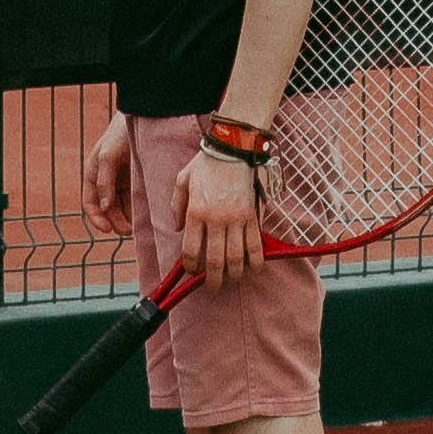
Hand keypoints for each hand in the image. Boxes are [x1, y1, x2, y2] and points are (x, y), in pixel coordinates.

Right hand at [83, 111, 133, 231]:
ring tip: (136, 227)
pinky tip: (143, 216)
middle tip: (128, 231)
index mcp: (93, 175)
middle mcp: (105, 180)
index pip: (90, 203)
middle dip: (115, 222)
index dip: (96, 219)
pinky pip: (132, 200)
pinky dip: (135, 209)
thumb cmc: (120, 134)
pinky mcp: (134, 180)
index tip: (108, 230)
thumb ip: (104, 181)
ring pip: (120, 207)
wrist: (141, 118)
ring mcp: (120, 181)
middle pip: (106, 209)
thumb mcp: (109, 156)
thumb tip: (104, 206)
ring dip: (125, 219)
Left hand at [178, 142, 262, 290]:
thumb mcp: (182, 180)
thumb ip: (176, 206)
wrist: (233, 147)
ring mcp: (236, 219)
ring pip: (236, 259)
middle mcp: (216, 220)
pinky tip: (253, 267)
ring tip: (231, 278)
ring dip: (234, 274)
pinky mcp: (252, 216)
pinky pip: (256, 245)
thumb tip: (178, 229)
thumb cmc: (206, 163)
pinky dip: (256, 261)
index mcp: (196, 212)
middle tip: (212, 286)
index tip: (193, 272)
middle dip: (213, 280)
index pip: (191, 251)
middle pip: (214, 261)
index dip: (191, 268)